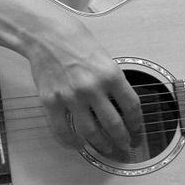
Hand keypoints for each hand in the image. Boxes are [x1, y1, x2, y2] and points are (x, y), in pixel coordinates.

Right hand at [25, 19, 142, 155]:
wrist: (47, 35)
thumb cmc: (77, 42)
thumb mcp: (105, 58)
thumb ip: (113, 82)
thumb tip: (122, 108)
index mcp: (111, 74)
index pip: (132, 106)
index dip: (137, 123)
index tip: (138, 131)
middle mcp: (92, 88)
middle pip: (113, 124)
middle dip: (122, 139)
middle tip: (126, 146)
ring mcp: (70, 96)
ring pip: (90, 132)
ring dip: (101, 144)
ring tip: (106, 149)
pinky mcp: (50, 102)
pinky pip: (62, 130)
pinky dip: (71, 142)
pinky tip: (78, 145)